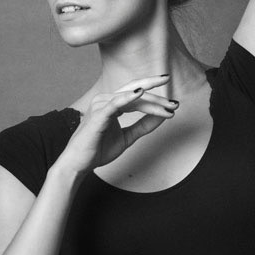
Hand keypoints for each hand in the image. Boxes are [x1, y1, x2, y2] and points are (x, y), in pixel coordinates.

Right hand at [62, 75, 177, 174]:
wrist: (80, 163)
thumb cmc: (99, 149)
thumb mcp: (128, 137)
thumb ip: (143, 126)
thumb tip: (163, 115)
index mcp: (113, 103)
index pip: (138, 96)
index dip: (157, 100)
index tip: (174, 106)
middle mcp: (106, 100)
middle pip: (136, 91)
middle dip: (157, 96)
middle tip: (175, 103)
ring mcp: (101, 105)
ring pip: (131, 97)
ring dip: (151, 102)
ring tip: (167, 108)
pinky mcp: (98, 114)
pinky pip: (115, 102)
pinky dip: (128, 97)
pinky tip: (141, 93)